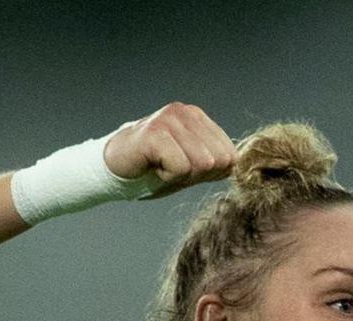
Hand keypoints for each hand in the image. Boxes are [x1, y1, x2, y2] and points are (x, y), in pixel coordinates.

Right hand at [102, 102, 236, 198]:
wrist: (113, 169)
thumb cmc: (152, 168)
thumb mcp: (192, 167)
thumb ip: (216, 164)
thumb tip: (239, 165)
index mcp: (198, 118)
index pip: (230, 156)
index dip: (208, 173)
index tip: (183, 168)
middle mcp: (186, 113)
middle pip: (217, 161)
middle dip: (195, 175)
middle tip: (169, 168)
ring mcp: (170, 119)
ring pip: (200, 164)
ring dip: (179, 176)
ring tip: (159, 166)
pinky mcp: (156, 132)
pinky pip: (180, 167)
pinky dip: (167, 176)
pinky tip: (152, 166)